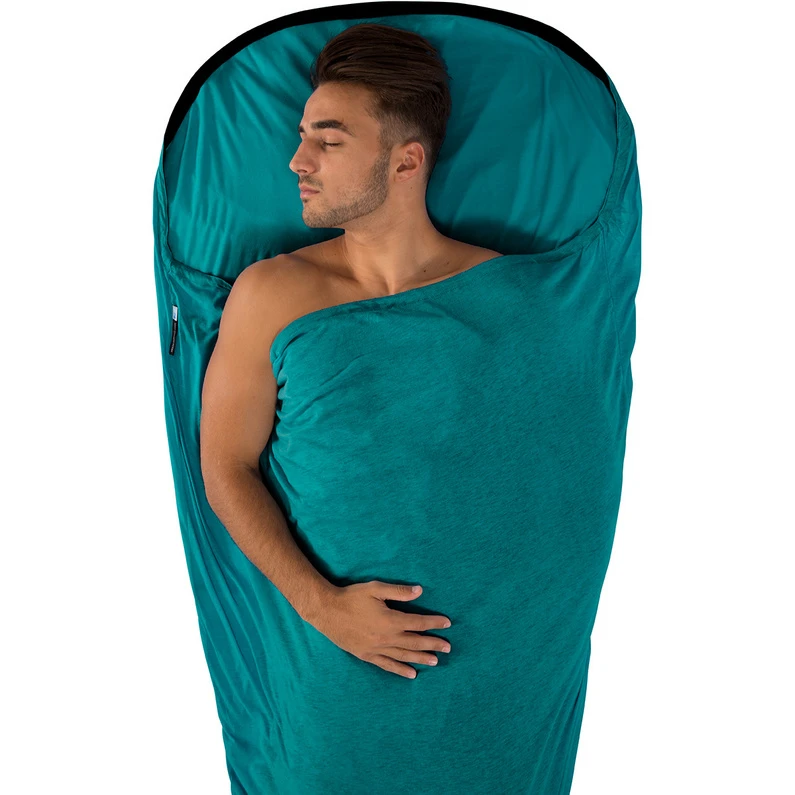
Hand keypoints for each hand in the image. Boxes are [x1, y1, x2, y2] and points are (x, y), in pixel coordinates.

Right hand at [311, 581, 451, 678]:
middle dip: (433, 644)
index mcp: (390, 620)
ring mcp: (376, 649)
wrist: (327, 612)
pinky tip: (412, 674)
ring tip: (436, 661)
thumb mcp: (375, 589)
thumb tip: (420, 591)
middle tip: (448, 647)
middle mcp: (386, 638)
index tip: (447, 623)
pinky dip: (400, 670)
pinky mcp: (367, 655)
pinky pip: (387, 665)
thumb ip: (398, 591)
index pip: (418, 623)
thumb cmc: (351, 597)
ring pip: (404, 655)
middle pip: (415, 642)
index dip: (434, 623)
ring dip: (421, 658)